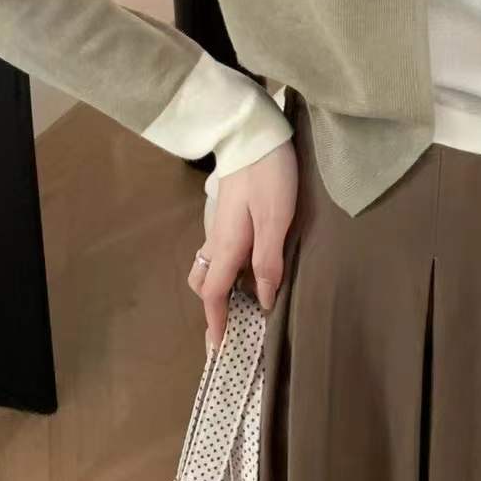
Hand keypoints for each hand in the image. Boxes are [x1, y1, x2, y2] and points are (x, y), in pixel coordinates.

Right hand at [188, 137, 298, 348]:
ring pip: (212, 265)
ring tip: (246, 304)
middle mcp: (217, 239)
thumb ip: (268, 261)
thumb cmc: (267, 175)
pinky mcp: (229, 213)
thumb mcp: (276, 220)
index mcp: (227, 245)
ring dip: (221, 288)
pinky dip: (230, 269)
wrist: (253, 132)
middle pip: (204, 282)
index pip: (213, 294)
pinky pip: (222, 251)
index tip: (219, 348)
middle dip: (213, 308)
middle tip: (234, 328)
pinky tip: (252, 269)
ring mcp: (220, 224)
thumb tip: (265, 300)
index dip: (216, 322)